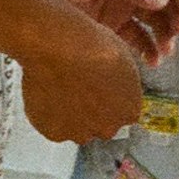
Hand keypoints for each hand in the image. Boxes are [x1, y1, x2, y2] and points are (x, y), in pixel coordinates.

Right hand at [19, 14, 155, 143]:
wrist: (56, 49)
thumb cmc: (90, 46)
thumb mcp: (121, 58)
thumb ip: (121, 81)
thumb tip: (114, 81)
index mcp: (130, 110)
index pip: (124, 113)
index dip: (111, 98)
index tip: (101, 87)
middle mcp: (108, 127)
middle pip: (102, 124)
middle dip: (93, 111)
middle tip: (80, 88)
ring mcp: (80, 133)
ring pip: (77, 128)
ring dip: (72, 114)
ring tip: (61, 89)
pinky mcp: (55, 133)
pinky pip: (53, 127)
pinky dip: (50, 115)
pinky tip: (48, 94)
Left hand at [20, 0, 178, 64]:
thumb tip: (162, 0)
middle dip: (175, 16)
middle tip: (177, 32)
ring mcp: (123, 1)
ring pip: (154, 20)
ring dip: (164, 35)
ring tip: (165, 51)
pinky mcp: (111, 23)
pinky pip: (137, 37)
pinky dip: (147, 48)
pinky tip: (152, 60)